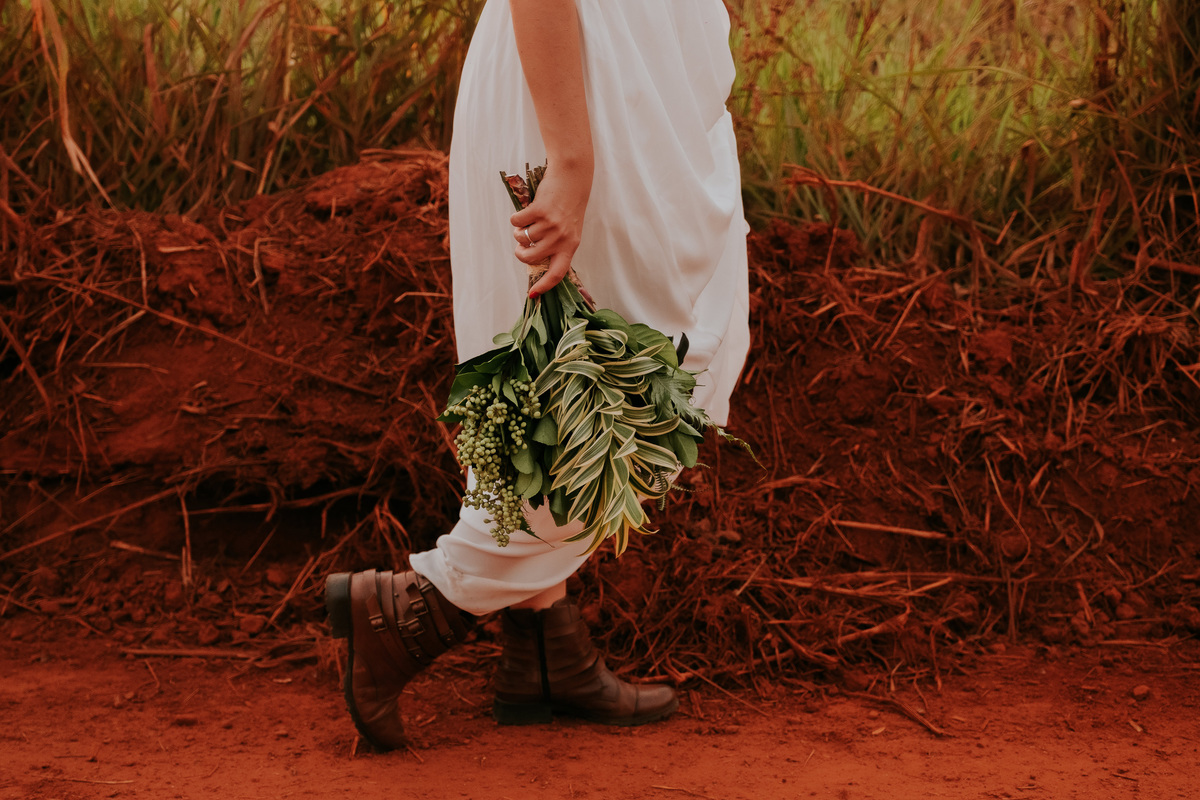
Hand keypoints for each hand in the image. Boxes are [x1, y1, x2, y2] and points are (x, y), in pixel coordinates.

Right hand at [510, 159, 591, 298]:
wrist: (573, 177)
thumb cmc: (568, 205)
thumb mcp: (569, 229)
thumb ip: (556, 245)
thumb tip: (532, 259)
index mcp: (570, 246)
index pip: (557, 273)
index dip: (544, 286)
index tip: (533, 295)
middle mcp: (561, 238)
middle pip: (530, 258)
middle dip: (519, 253)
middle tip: (520, 245)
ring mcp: (550, 225)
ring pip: (521, 238)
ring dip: (518, 231)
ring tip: (528, 221)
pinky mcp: (539, 211)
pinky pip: (517, 222)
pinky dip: (516, 218)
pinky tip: (526, 210)